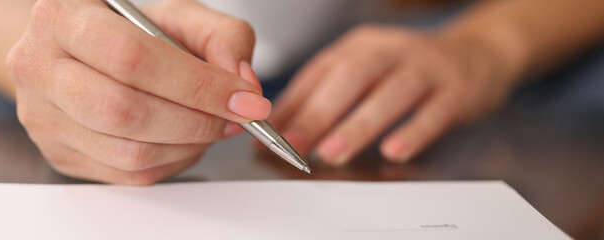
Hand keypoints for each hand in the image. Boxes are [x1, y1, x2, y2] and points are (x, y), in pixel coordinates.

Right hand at [7, 0, 267, 184]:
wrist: (76, 52)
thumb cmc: (124, 31)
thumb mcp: (175, 16)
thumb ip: (219, 36)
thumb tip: (240, 81)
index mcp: (62, 18)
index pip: (133, 58)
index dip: (196, 84)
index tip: (242, 97)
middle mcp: (39, 67)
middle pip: (125, 110)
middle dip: (195, 120)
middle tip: (232, 117)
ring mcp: (43, 117)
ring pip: (128, 152)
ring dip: (187, 145)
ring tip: (209, 126)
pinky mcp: (59, 154)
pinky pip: (126, 174)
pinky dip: (170, 162)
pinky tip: (182, 140)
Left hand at [269, 25, 516, 164]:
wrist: (478, 54)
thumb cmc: (408, 69)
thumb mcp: (363, 69)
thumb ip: (323, 93)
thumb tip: (280, 124)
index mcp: (361, 45)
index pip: (319, 72)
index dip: (292, 103)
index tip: (267, 132)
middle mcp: (391, 51)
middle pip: (351, 76)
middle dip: (318, 113)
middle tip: (293, 144)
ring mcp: (426, 68)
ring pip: (390, 93)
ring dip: (358, 125)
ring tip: (331, 152)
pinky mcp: (457, 89)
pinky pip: (435, 112)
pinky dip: (413, 132)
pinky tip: (394, 151)